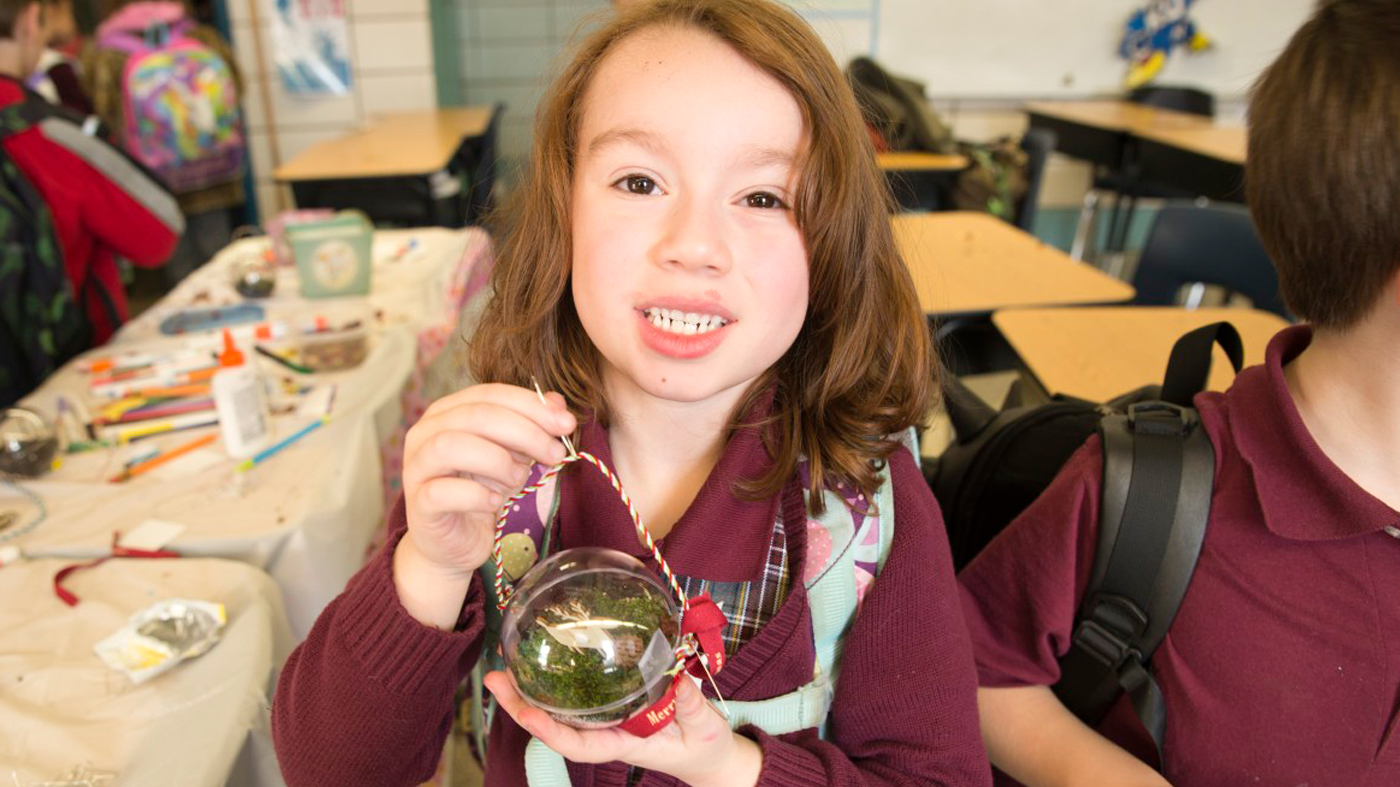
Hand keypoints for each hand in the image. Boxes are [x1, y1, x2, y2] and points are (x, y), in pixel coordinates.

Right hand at [394, 384, 574, 627]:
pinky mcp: (418, 503)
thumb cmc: (481, 490)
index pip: (490, 394)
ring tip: (519, 478)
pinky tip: (494, 502)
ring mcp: (416, 467)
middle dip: (525, 432)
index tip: (566, 423)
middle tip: (554, 453)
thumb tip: (558, 403)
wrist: (455, 541)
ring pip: (450, 445)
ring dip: (496, 459)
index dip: (531, 405)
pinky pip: (442, 492)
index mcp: (448, 412)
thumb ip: (531, 427)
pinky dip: (475, 495)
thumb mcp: (513, 455)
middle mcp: (425, 432)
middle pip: (475, 415)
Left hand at [484, 670, 762, 786]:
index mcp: (624, 744)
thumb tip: (676, 677)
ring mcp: (608, 720)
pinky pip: (578, 697)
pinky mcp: (614, 705)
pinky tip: (541, 662)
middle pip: (556, 726)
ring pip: (560, 711)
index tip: (526, 715)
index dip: (550, 731)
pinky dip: (555, 682)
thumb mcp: (703, 727)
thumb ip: (689, 705)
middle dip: (520, 706)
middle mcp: (608, 733)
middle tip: (493, 678)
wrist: (709, 756)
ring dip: (529, 692)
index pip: (579, 745)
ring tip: (502, 667)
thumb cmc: (703, 746)